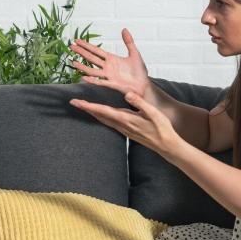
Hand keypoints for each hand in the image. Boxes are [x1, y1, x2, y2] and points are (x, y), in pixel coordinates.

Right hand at [70, 29, 150, 98]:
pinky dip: (92, 80)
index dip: (87, 45)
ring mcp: (109, 75)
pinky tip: (84, 77)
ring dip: (83, 66)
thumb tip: (124, 29)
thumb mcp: (134, 53)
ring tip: (73, 62)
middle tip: (71, 46)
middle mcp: (108, 67)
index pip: (96, 50)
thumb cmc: (140, 72)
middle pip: (91, 58)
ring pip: (92, 70)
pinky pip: (100, 82)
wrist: (144, 85)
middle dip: (81, 52)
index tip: (77, 41)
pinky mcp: (112, 84)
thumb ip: (128, 42)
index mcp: (112, 59)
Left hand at [70, 92, 186, 159]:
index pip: (104, 111)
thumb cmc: (162, 128)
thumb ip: (139, 102)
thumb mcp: (153, 112)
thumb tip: (127, 94)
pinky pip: (110, 123)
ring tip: (84, 107)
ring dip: (93, 113)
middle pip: (100, 116)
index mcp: (127, 119)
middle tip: (73, 102)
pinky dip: (102, 117)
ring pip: (104, 120)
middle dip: (86, 109)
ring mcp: (124, 130)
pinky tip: (101, 115)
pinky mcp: (127, 132)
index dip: (89, 106)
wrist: (166, 146)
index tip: (77, 102)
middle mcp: (122, 125)